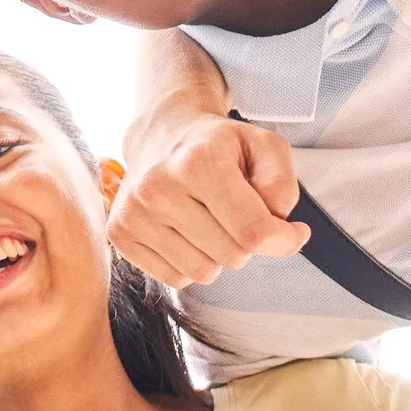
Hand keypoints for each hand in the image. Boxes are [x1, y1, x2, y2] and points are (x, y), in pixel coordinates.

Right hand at [110, 110, 308, 288]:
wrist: (161, 132)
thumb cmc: (218, 144)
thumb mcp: (265, 146)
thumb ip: (283, 184)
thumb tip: (279, 227)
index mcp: (198, 162)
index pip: (255, 232)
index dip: (284, 240)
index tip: (291, 232)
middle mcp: (159, 187)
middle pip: (232, 256)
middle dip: (246, 242)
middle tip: (237, 214)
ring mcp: (134, 212)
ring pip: (203, 273)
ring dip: (217, 254)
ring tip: (209, 220)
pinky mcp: (120, 232)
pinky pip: (175, 278)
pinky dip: (189, 261)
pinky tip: (185, 230)